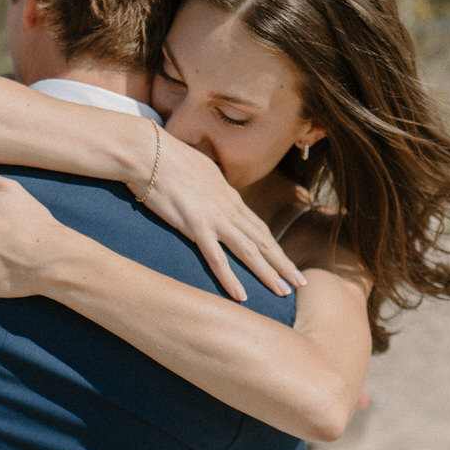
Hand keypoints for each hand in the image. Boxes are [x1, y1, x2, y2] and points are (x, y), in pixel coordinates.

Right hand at [128, 133, 305, 300]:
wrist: (149, 153)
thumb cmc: (168, 159)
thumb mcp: (199, 173)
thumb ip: (211, 188)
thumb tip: (213, 192)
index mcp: (230, 197)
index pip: (259, 228)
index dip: (276, 248)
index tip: (288, 264)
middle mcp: (229, 208)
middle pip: (263, 241)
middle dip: (283, 264)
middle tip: (300, 283)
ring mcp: (215, 217)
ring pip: (249, 250)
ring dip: (268, 273)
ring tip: (283, 292)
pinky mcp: (195, 225)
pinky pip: (216, 258)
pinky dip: (230, 278)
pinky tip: (241, 296)